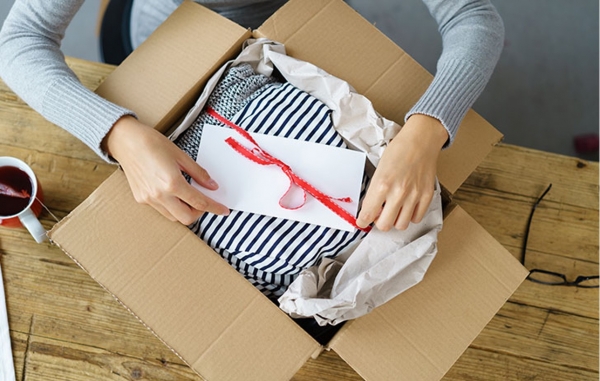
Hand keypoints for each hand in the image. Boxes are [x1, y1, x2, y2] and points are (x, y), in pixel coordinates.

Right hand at [102, 115, 229, 224]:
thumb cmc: (152, 143)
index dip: (214, 208)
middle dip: (199, 213)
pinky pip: (161, 210)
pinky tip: (173, 194)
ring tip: (189, 196)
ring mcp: (149, 199)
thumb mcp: (180, 155)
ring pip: (173, 217)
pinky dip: (172, 207)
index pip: (199, 202)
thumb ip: (198, 173)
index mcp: (172, 183)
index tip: (223, 210)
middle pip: (187, 218)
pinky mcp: (141, 199)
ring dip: (185, 211)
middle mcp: (160, 195)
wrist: (125, 140)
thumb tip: (212, 186)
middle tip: (204, 202)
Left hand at [356, 114, 447, 230]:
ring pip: (401, 225)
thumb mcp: (379, 169)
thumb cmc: (399, 150)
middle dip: (379, 222)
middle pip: (384, 225)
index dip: (363, 221)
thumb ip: (374, 191)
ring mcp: (414, 196)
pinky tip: (407, 207)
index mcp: (382, 184)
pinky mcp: (427, 196)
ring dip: (395, 220)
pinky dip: (410, 216)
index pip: (368, 214)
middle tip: (379, 214)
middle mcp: (398, 192)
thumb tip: (371, 210)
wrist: (421, 140)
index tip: (362, 222)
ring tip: (394, 210)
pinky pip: (416, 218)